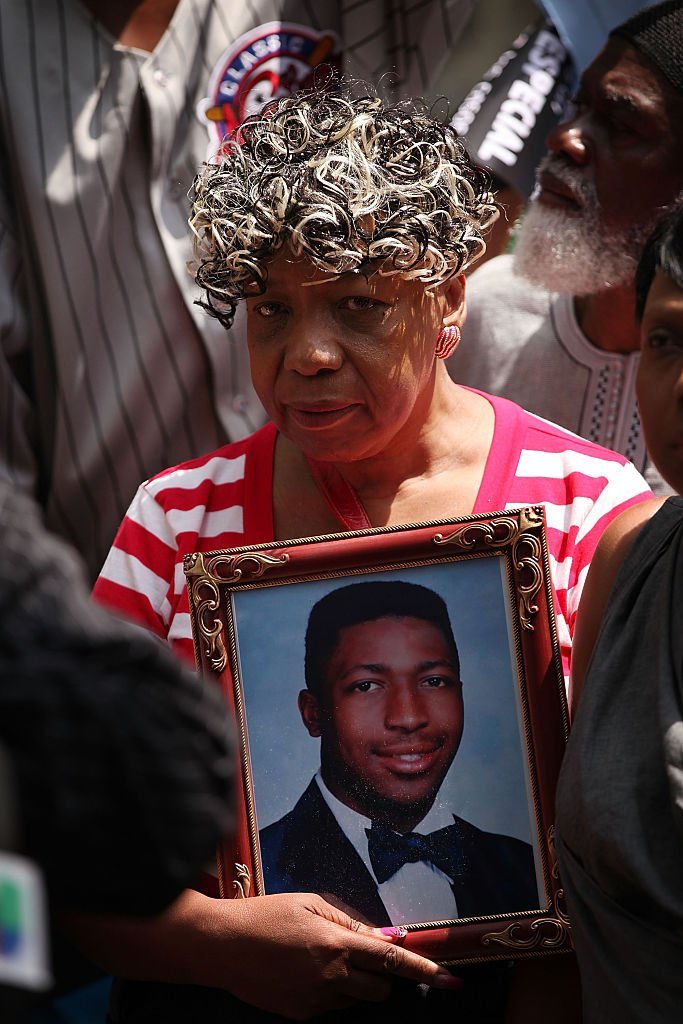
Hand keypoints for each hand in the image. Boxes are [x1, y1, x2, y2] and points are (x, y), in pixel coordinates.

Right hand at [211, 892, 460, 1018]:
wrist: (221, 946)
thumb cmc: (265, 915)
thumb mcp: (310, 903)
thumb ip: (350, 921)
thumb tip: (386, 935)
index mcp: (336, 942)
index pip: (392, 960)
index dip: (424, 970)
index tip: (450, 978)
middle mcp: (330, 976)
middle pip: (379, 989)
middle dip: (381, 978)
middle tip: (360, 957)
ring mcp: (315, 1000)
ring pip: (354, 1000)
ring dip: (352, 984)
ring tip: (319, 960)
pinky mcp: (299, 1016)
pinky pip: (329, 1007)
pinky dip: (327, 992)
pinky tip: (300, 973)